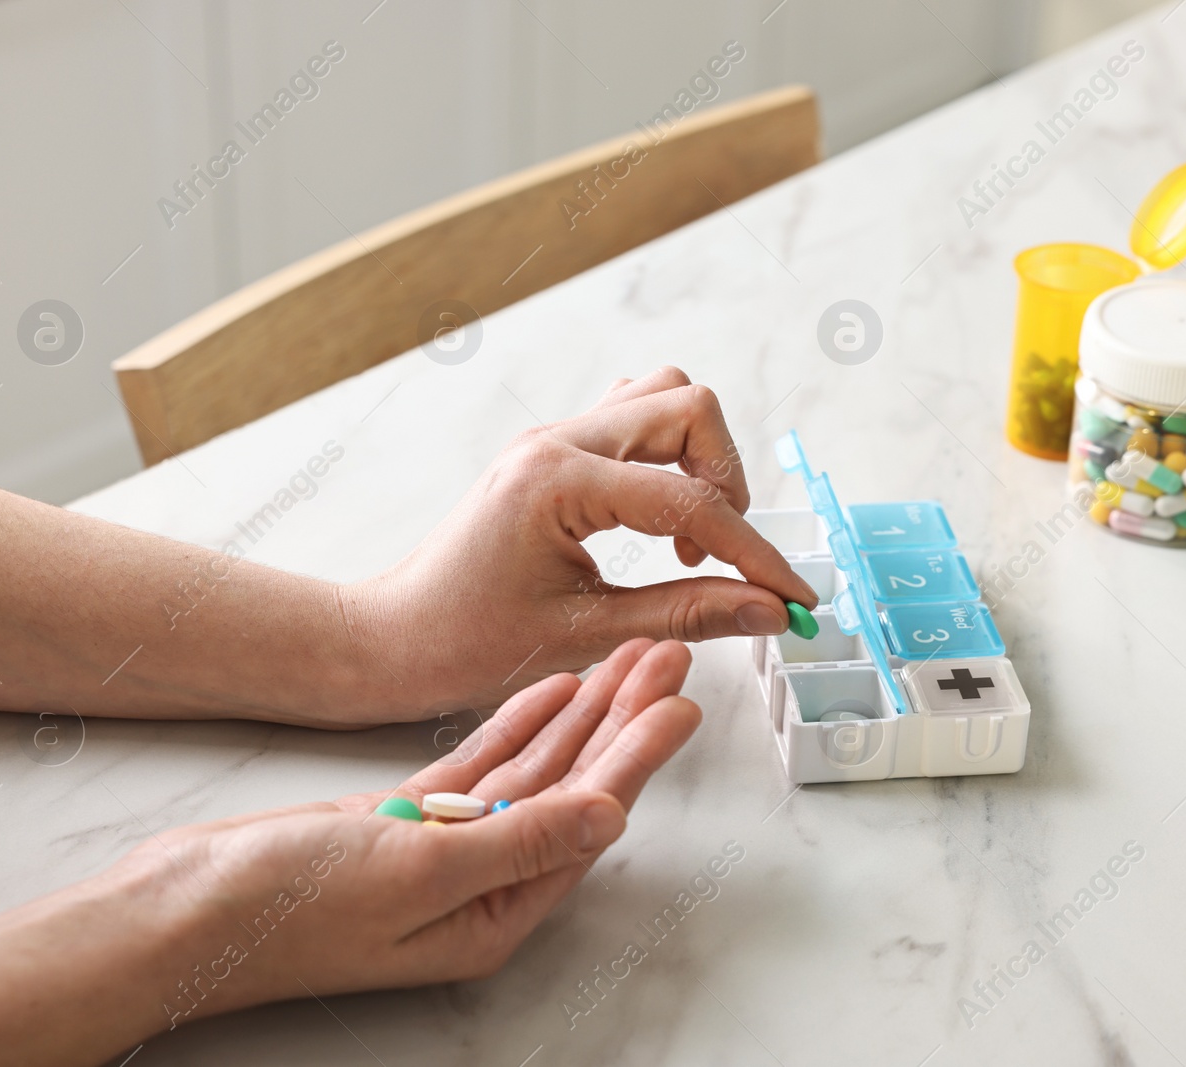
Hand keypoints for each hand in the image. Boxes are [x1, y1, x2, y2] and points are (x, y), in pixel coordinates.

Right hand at [138, 639, 697, 1020]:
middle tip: (666, 664)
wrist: (182, 909)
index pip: (587, 821)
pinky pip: (481, 766)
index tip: (678, 707)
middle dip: (622, 725)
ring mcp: (443, 848)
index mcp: (492, 917)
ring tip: (626, 663)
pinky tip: (553, 689)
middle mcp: (480, 885)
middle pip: (572, 790)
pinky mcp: (406, 818)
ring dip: (580, 715)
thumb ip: (519, 843)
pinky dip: (517, 724)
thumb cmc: (284, 911)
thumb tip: (609, 816)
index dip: (638, 759)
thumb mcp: (416, 874)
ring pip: (531, 770)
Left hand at [344, 367, 816, 714]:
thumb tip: (766, 610)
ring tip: (689, 536)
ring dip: (699, 458)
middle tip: (724, 556)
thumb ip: (685, 614)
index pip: (690, 501)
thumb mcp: (585, 634)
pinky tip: (657, 517)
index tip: (791, 596)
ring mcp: (554, 438)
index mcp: (557, 483)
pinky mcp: (554, 451)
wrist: (395, 636)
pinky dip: (667, 456)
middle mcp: (557, 442)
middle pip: (688, 407)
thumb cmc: (464, 641)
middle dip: (728, 483)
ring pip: (663, 397)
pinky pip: (631, 417)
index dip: (754, 553)